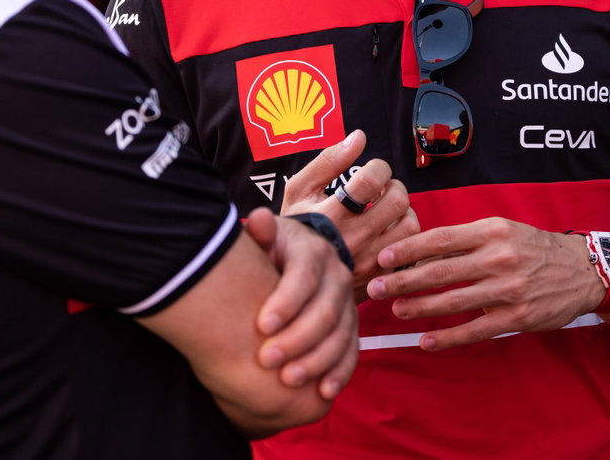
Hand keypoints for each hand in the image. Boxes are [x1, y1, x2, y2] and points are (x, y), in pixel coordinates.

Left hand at [244, 208, 358, 399]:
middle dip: (297, 338)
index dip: (286, 302)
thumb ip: (258, 235)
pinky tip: (323, 391)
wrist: (290, 264)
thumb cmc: (268, 254)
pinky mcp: (351, 326)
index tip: (262, 326)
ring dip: (316, 360)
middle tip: (267, 360)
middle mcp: (337, 274)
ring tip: (288, 380)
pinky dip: (339, 373)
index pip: (305, 276)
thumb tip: (260, 219)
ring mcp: (347, 302)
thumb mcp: (262, 240)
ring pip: (340, 334)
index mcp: (313, 249)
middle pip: (325, 310)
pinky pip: (351, 351)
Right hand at [280, 129, 418, 296]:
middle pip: (397, 200)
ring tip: (385, 210)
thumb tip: (359, 137)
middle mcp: (352, 239)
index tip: (372, 170)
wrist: (289, 276)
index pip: (371, 180)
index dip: (378, 167)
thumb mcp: (299, 190)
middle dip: (393, 186)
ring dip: (402, 211)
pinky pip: (408, 251)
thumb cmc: (296, 226)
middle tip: (381, 189)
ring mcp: (368, 261)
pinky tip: (386, 232)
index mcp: (331, 214)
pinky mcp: (379, 277)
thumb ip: (328, 161)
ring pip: (409, 226)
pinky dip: (403, 236)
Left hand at [365, 217, 602, 350]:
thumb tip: (420, 251)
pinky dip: (447, 337)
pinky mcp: (516, 318)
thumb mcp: (503, 231)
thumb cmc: (533, 248)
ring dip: (419, 308)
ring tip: (395, 310)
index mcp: (492, 231)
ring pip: (453, 302)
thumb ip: (466, 241)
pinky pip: (474, 330)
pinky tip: (426, 341)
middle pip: (440, 271)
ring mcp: (508, 290)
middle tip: (375, 288)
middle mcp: (499, 258)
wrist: (582, 270)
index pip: (441, 239)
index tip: (383, 258)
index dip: (409, 249)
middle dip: (403, 281)